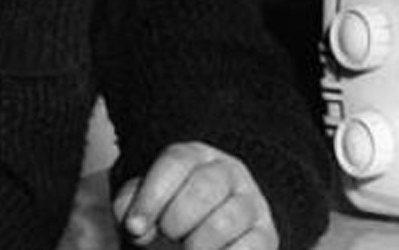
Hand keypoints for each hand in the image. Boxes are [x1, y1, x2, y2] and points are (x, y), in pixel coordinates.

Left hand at [114, 142, 277, 249]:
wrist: (202, 244)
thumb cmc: (169, 222)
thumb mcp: (146, 207)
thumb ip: (131, 205)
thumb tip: (136, 221)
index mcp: (196, 158)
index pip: (177, 161)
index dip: (152, 196)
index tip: (136, 228)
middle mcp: (229, 173)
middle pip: (204, 186)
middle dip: (176, 220)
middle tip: (169, 236)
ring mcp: (252, 203)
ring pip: (225, 221)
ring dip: (197, 244)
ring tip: (190, 249)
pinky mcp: (266, 235)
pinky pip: (247, 248)